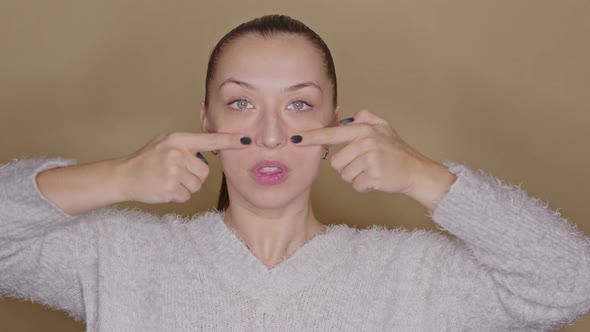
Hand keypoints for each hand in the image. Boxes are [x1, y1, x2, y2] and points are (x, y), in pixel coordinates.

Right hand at [119, 132, 248, 203]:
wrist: (124, 175)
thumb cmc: (148, 159)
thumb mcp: (166, 142)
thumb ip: (188, 144)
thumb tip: (214, 145)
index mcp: (178, 139)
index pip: (210, 140)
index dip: (230, 141)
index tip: (247, 140)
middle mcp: (177, 153)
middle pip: (205, 171)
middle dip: (194, 175)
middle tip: (175, 172)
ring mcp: (173, 171)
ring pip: (197, 185)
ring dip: (186, 186)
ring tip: (169, 179)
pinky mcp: (170, 188)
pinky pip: (187, 196)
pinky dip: (178, 195)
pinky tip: (165, 188)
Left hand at [292, 110, 455, 209]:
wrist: (416, 171)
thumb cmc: (397, 152)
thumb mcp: (385, 128)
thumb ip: (367, 118)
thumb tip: (350, 116)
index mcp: (364, 129)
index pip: (332, 133)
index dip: (312, 137)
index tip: (294, 139)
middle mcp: (366, 141)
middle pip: (337, 162)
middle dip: (348, 167)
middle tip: (367, 164)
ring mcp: (370, 159)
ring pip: (345, 175)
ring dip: (357, 177)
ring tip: (373, 171)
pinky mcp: (373, 176)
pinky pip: (356, 185)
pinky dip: (364, 186)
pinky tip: (377, 180)